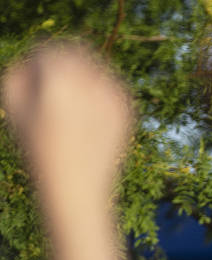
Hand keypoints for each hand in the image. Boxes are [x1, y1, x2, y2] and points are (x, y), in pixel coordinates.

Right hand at [2, 43, 131, 195]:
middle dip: (64, 68)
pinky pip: (111, 86)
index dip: (37, 67)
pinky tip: (90, 119)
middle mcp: (89, 80)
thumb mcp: (15, 106)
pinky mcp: (127, 107)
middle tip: (57, 97)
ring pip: (95, 68)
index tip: (37, 87)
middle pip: (74, 53)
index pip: (47, 50)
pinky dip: (100, 94)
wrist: (77, 187)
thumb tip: (37, 60)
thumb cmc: (40, 147)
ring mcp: (112, 93)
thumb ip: (20, 72)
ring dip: (83, 79)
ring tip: (73, 112)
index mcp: (58, 76)